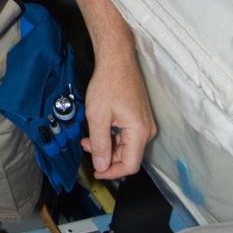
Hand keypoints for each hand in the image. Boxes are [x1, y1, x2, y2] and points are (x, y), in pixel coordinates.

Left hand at [81, 55, 155, 179]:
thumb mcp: (98, 117)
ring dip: (107, 146)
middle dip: (106, 157)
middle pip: (128, 157)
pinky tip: (98, 129)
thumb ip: (100, 145)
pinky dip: (112, 136)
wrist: (117, 60)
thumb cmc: (107, 85)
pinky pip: (127, 135)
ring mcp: (144, 123)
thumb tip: (102, 167)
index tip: (95, 172)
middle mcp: (147, 131)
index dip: (112, 172)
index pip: (130, 165)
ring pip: (126, 146)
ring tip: (88, 137)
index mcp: (139, 132)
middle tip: (86, 147)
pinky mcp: (140, 117)